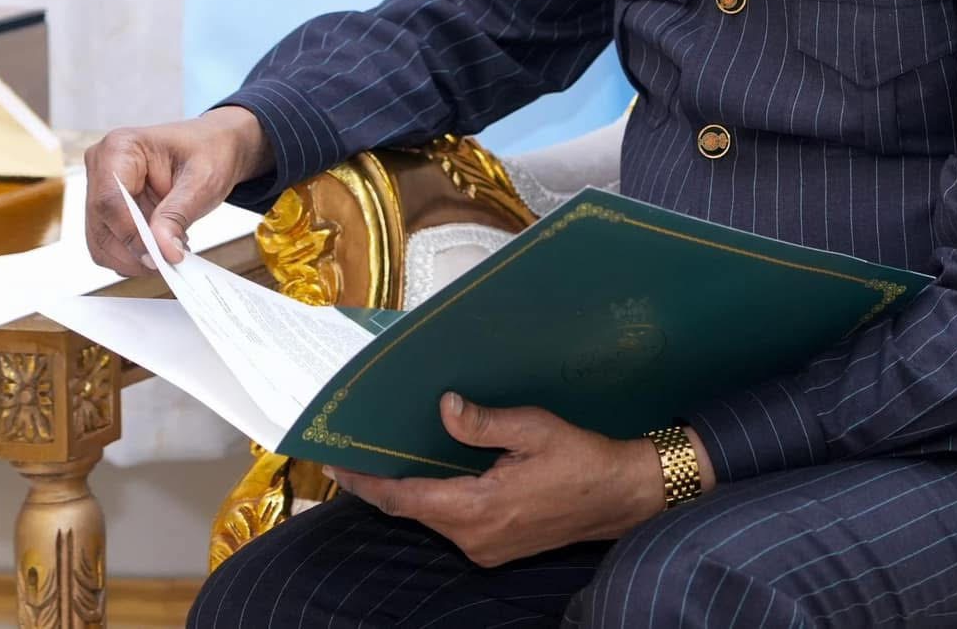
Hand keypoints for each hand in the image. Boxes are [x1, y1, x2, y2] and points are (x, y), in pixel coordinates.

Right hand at [83, 106, 268, 274]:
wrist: (215, 146)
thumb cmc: (209, 152)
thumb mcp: (202, 181)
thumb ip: (178, 215)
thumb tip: (163, 251)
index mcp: (120, 147)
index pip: (111, 202)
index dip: (131, 236)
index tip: (159, 258)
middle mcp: (101, 167)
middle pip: (101, 226)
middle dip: (134, 252)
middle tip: (171, 260)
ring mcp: (100, 189)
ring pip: (101, 243)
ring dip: (135, 258)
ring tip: (171, 250)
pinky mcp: (108, 210)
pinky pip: (110, 245)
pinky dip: (135, 255)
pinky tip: (163, 245)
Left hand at [328, 393, 698, 566]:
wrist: (621, 496)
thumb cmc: (581, 458)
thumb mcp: (534, 428)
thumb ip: (483, 422)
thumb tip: (444, 408)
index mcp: (479, 509)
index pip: (405, 499)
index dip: (366, 483)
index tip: (335, 465)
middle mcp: (475, 538)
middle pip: (413, 510)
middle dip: (383, 484)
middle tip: (354, 452)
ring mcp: (486, 548)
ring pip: (432, 517)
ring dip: (410, 491)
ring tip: (388, 457)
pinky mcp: (496, 548)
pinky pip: (453, 523)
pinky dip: (436, 499)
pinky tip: (432, 473)